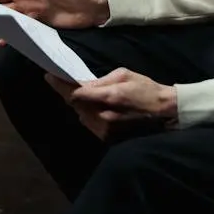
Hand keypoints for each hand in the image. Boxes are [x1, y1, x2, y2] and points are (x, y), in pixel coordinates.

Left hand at [46, 69, 177, 140]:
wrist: (164, 112)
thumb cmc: (145, 88)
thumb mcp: (123, 75)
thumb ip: (100, 81)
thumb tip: (81, 85)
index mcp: (108, 97)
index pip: (76, 93)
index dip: (60, 85)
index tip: (49, 76)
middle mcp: (104, 116)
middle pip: (75, 105)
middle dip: (66, 93)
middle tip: (58, 81)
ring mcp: (106, 130)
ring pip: (81, 115)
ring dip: (77, 104)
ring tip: (74, 92)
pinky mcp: (108, 138)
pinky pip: (89, 124)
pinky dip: (86, 114)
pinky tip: (88, 106)